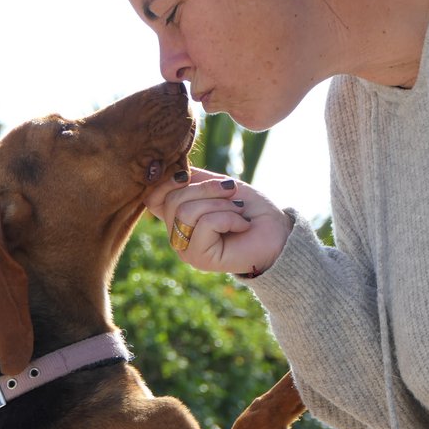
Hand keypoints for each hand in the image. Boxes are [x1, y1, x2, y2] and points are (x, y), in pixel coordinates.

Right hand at [144, 167, 290, 274]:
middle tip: (232, 194)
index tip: (187, 176)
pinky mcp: (199, 258)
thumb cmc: (251, 209)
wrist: (277, 232)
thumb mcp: (219, 185)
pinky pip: (205, 223)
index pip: (151, 198)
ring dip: (221, 205)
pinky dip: (229, 217)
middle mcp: (177, 235)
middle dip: (207, 189)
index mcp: (178, 218)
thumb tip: (174, 170)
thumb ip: (194, 179)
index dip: (165, 182)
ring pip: (186, 211)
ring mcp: (186, 249)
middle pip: (172, 199)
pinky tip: (242, 226)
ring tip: (238, 211)